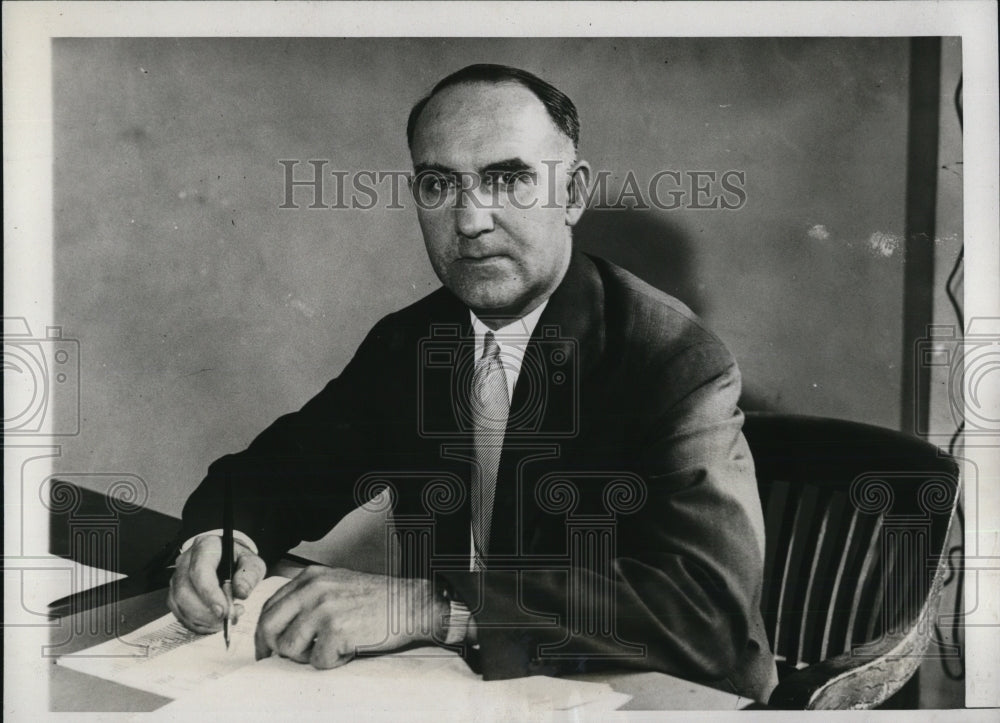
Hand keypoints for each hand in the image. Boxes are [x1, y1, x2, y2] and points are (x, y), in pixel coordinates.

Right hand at [168, 533, 265, 632]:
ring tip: (225, 619)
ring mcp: (177, 577)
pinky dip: (197, 624)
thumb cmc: (240, 561)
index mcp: (206, 547)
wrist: (229, 562)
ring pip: (179, 604)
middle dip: (206, 611)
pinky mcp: (174, 594)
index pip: (200, 571)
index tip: (223, 611)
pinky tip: (214, 622)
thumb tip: (240, 592)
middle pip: (184, 590)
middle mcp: (186, 560)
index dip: (210, 594)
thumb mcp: (253, 563)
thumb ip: (250, 575)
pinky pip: (180, 613)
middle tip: (228, 618)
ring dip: (202, 619)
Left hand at [254, 566, 446, 668]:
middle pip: (269, 627)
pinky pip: (318, 661)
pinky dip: (333, 662)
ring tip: (331, 648)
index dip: (264, 632)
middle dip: (274, 648)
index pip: (270, 606)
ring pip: (289, 649)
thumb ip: (308, 596)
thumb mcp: (336, 584)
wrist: (409, 605)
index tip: (266, 648)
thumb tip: (282, 625)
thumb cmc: (377, 598)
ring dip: (307, 656)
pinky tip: (348, 649)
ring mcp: (324, 611)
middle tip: (288, 658)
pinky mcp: (336, 632)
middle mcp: (313, 591)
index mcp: (311, 578)